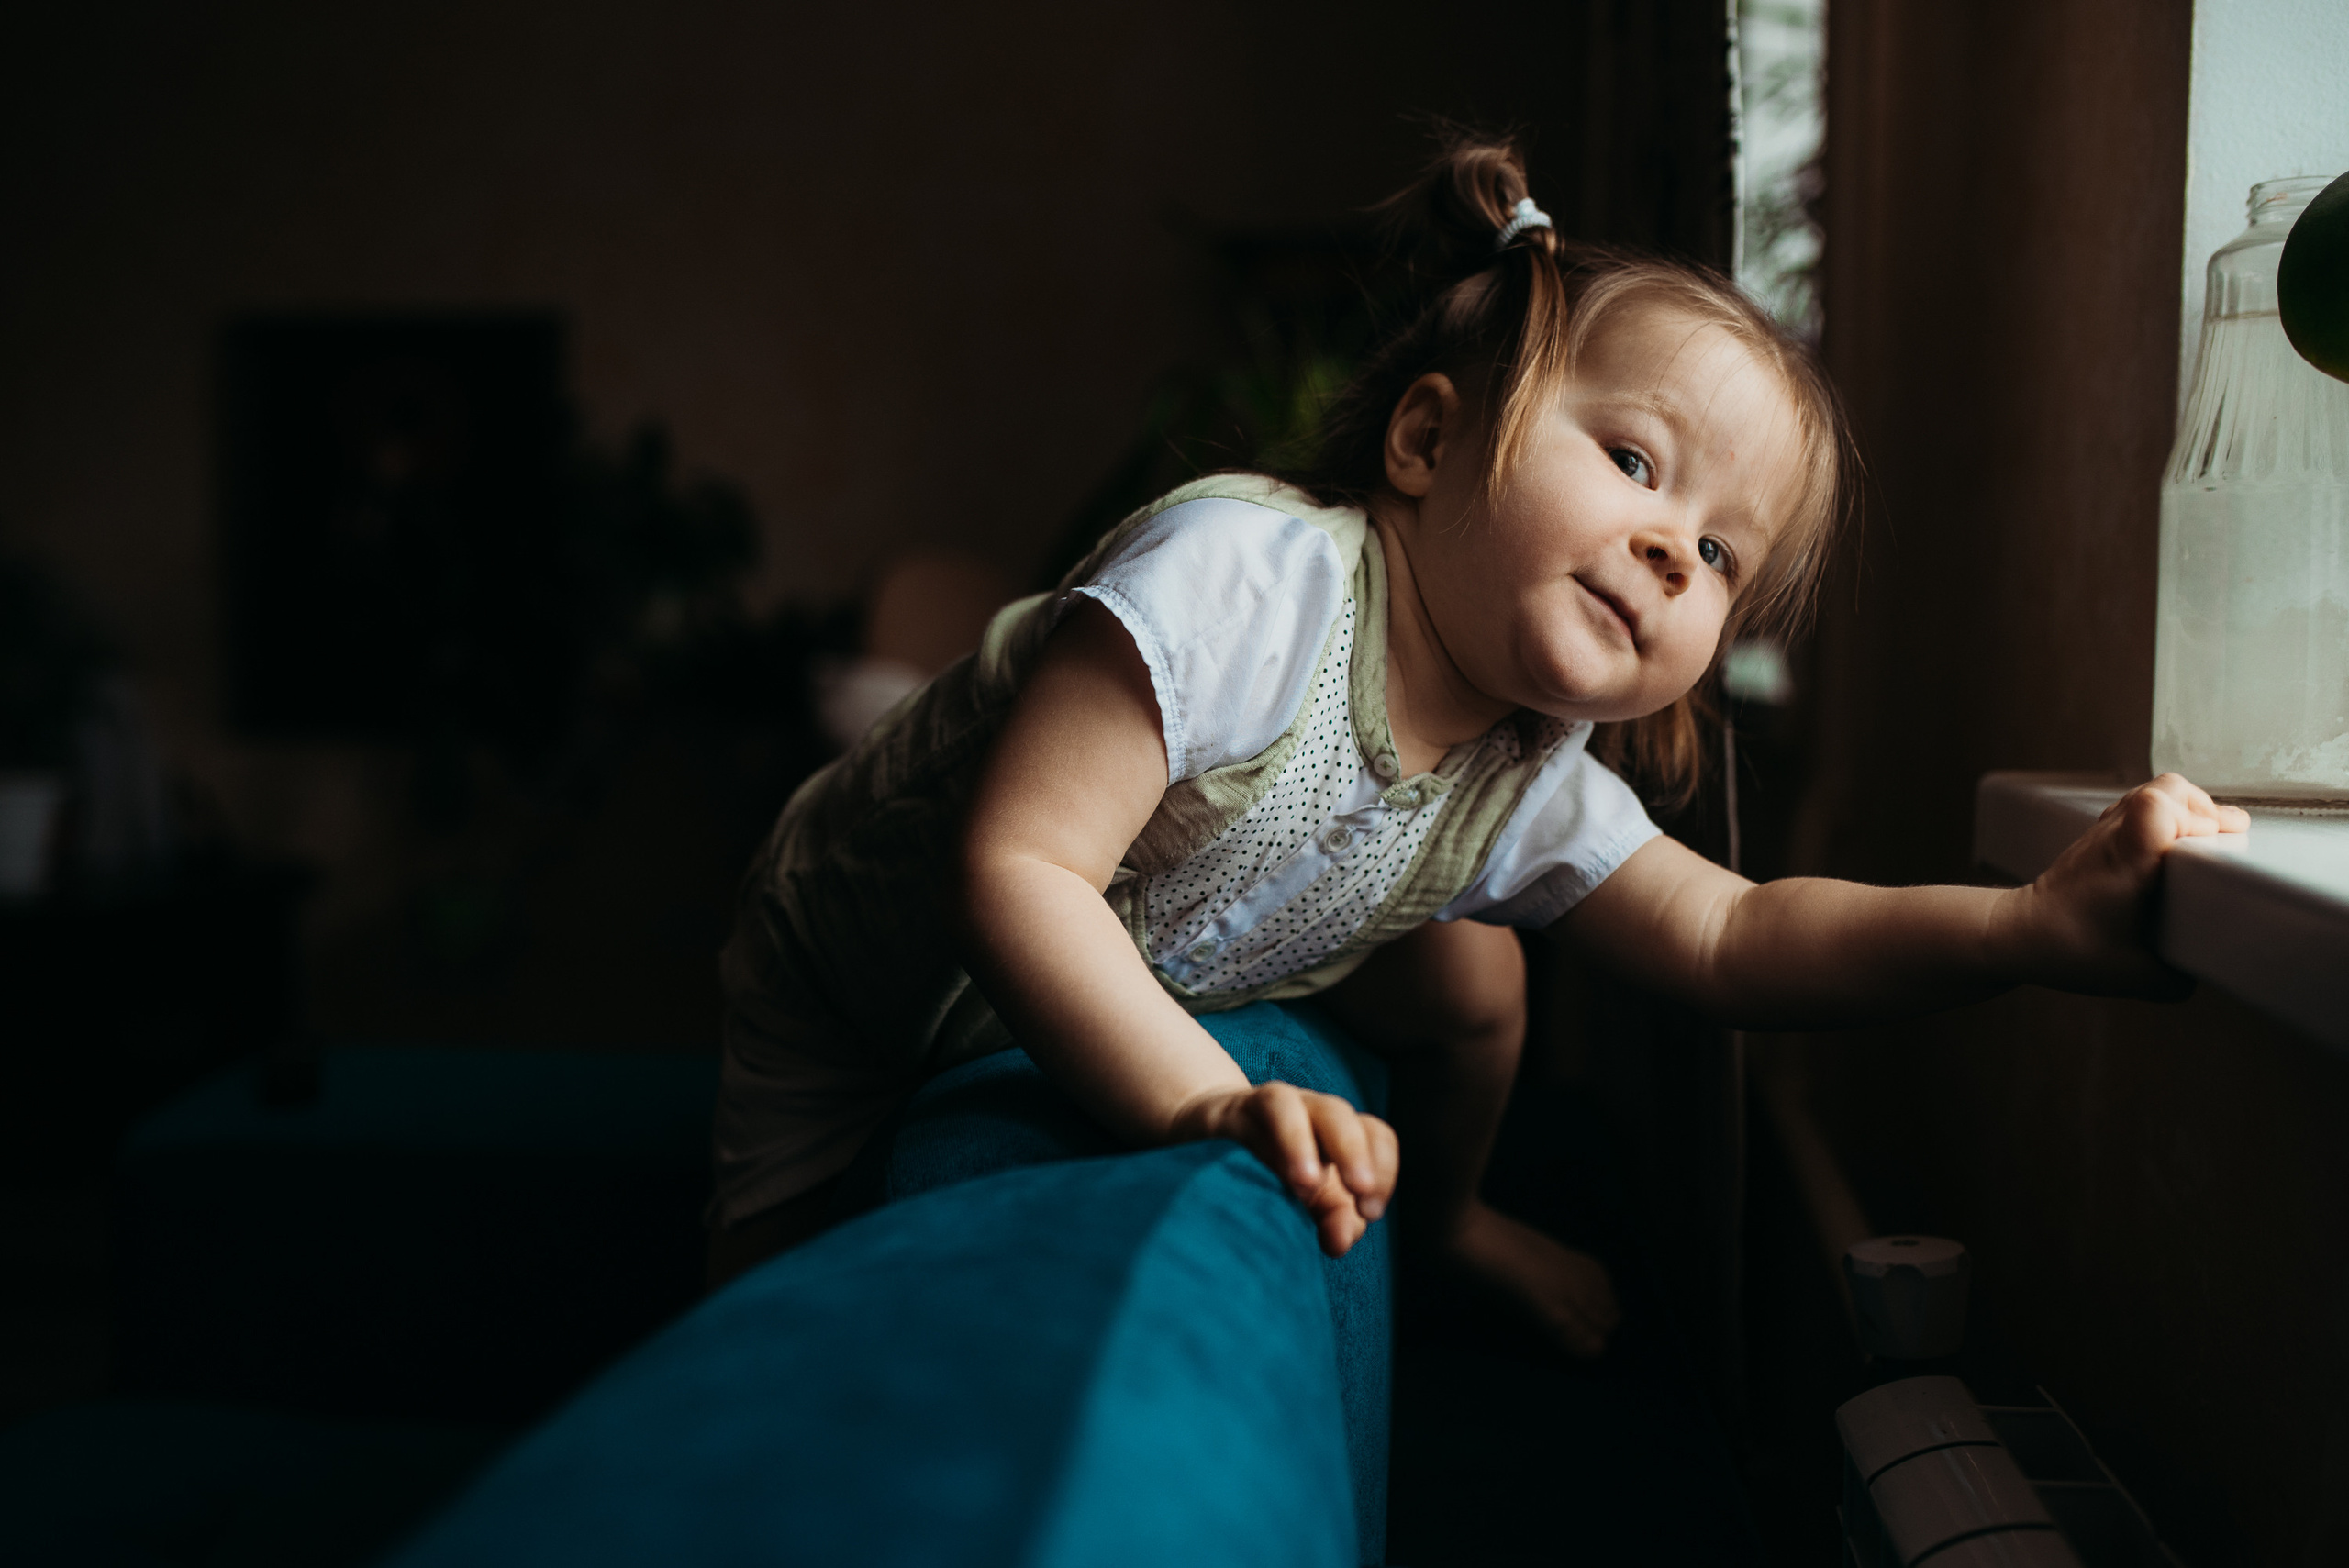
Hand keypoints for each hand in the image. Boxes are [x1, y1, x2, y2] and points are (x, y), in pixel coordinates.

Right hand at [1171, 1081, 1399, 1257]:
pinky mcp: (1240, 1108)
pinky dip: (1281, 1138)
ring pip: (1299, 1106)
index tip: (1370, 1213)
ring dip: (1306, 1145)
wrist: (1209, 1141)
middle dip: (1356, 1155)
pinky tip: (1272, 1173)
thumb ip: (1335, 1220)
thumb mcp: (1310, 1200)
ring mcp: (1278, 1105)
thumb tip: (1341, 1241)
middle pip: (1344, 1116)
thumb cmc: (1271, 1174)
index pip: (1377, 1137)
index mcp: (1339, 1134)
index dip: (1385, 1171)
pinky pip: (1270, 1108)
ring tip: (1308, 1186)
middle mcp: (1312, 1112)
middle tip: (1360, 1195)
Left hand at [2013, 773, 2247, 996]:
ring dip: (2190, 808)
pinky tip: (2178, 842)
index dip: (2201, 819)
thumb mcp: (2136, 977)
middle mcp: (2115, 835)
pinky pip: (2141, 803)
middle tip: (2229, 841)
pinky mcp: (2101, 834)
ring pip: (2155, 790)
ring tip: (2210, 839)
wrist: (2018, 933)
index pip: (2159, 807)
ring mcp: (2105, 829)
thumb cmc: (2067, 950)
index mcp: (2126, 858)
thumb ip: (2180, 977)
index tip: (2221, 846)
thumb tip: (2212, 968)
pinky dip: (2168, 813)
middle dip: (2207, 811)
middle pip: (2167, 789)